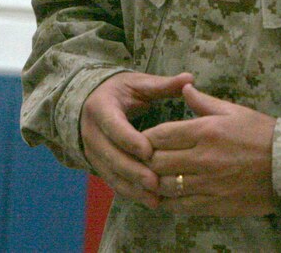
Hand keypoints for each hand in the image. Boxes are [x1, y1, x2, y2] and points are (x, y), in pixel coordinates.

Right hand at [80, 71, 194, 209]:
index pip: (113, 126)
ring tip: (156, 198)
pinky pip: (112, 182)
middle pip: (111, 155)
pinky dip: (130, 193)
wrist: (91, 102)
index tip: (149, 151)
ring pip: (111, 173)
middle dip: (133, 171)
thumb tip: (189, 78)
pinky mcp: (97, 164)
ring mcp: (92, 151)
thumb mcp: (138, 84)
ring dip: (132, 187)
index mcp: (101, 107)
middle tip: (155, 182)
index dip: (129, 140)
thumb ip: (162, 85)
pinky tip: (150, 202)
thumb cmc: (120, 91)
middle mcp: (92, 131)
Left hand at [144, 84, 276, 216]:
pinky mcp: (216, 204)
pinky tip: (167, 197)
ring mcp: (209, 184)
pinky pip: (183, 206)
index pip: (160, 135)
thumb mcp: (233, 111)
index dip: (146, 138)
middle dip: (148, 160)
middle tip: (146, 160)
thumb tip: (184, 87)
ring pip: (166, 186)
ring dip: (156, 183)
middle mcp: (203, 158)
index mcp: (205, 131)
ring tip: (153, 179)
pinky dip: (170, 202)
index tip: (145, 139)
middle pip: (157, 162)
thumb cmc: (262, 133)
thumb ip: (203, 102)